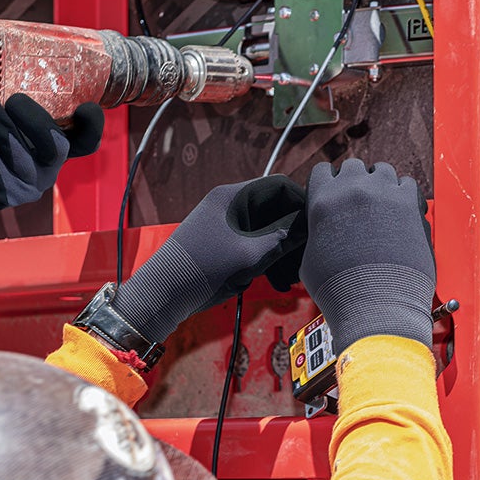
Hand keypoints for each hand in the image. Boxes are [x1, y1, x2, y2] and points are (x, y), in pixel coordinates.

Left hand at [0, 94, 104, 218]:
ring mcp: (24, 187)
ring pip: (18, 152)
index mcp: (53, 151)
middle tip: (11, 100)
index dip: (92, 126)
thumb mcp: (1, 118)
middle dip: (34, 119)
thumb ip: (13, 102)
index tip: (86, 106)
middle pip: (56, 147)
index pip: (86, 143)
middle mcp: (46, 172)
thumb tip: (12, 54)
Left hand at [112, 176, 307, 342]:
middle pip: (274, 208)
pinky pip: (252, 241)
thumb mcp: (251, 256)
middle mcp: (228, 203)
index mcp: (233, 196)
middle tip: (304, 260)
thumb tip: (312, 226)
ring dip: (280, 250)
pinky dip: (265, 257)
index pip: (280, 185)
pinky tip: (273, 280)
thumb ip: (284, 238)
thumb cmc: (204, 270)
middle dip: (292, 233)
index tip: (317, 228)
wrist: (162, 294)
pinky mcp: (220, 240)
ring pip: (265, 228)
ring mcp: (223, 222)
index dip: (302, 204)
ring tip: (287, 279)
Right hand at [300, 159, 434, 353]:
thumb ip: (315, 235)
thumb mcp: (308, 260)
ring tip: (383, 207)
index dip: (330, 182)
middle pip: (353, 166)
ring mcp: (383, 192)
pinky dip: (404, 195)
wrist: (375, 303)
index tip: (337, 194)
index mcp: (322, 199)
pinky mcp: (409, 202)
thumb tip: (321, 235)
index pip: (323, 171)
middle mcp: (352, 188)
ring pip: (382, 170)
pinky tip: (402, 213)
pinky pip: (408, 184)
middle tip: (361, 203)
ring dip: (381, 185)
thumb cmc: (341, 290)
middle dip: (357, 182)